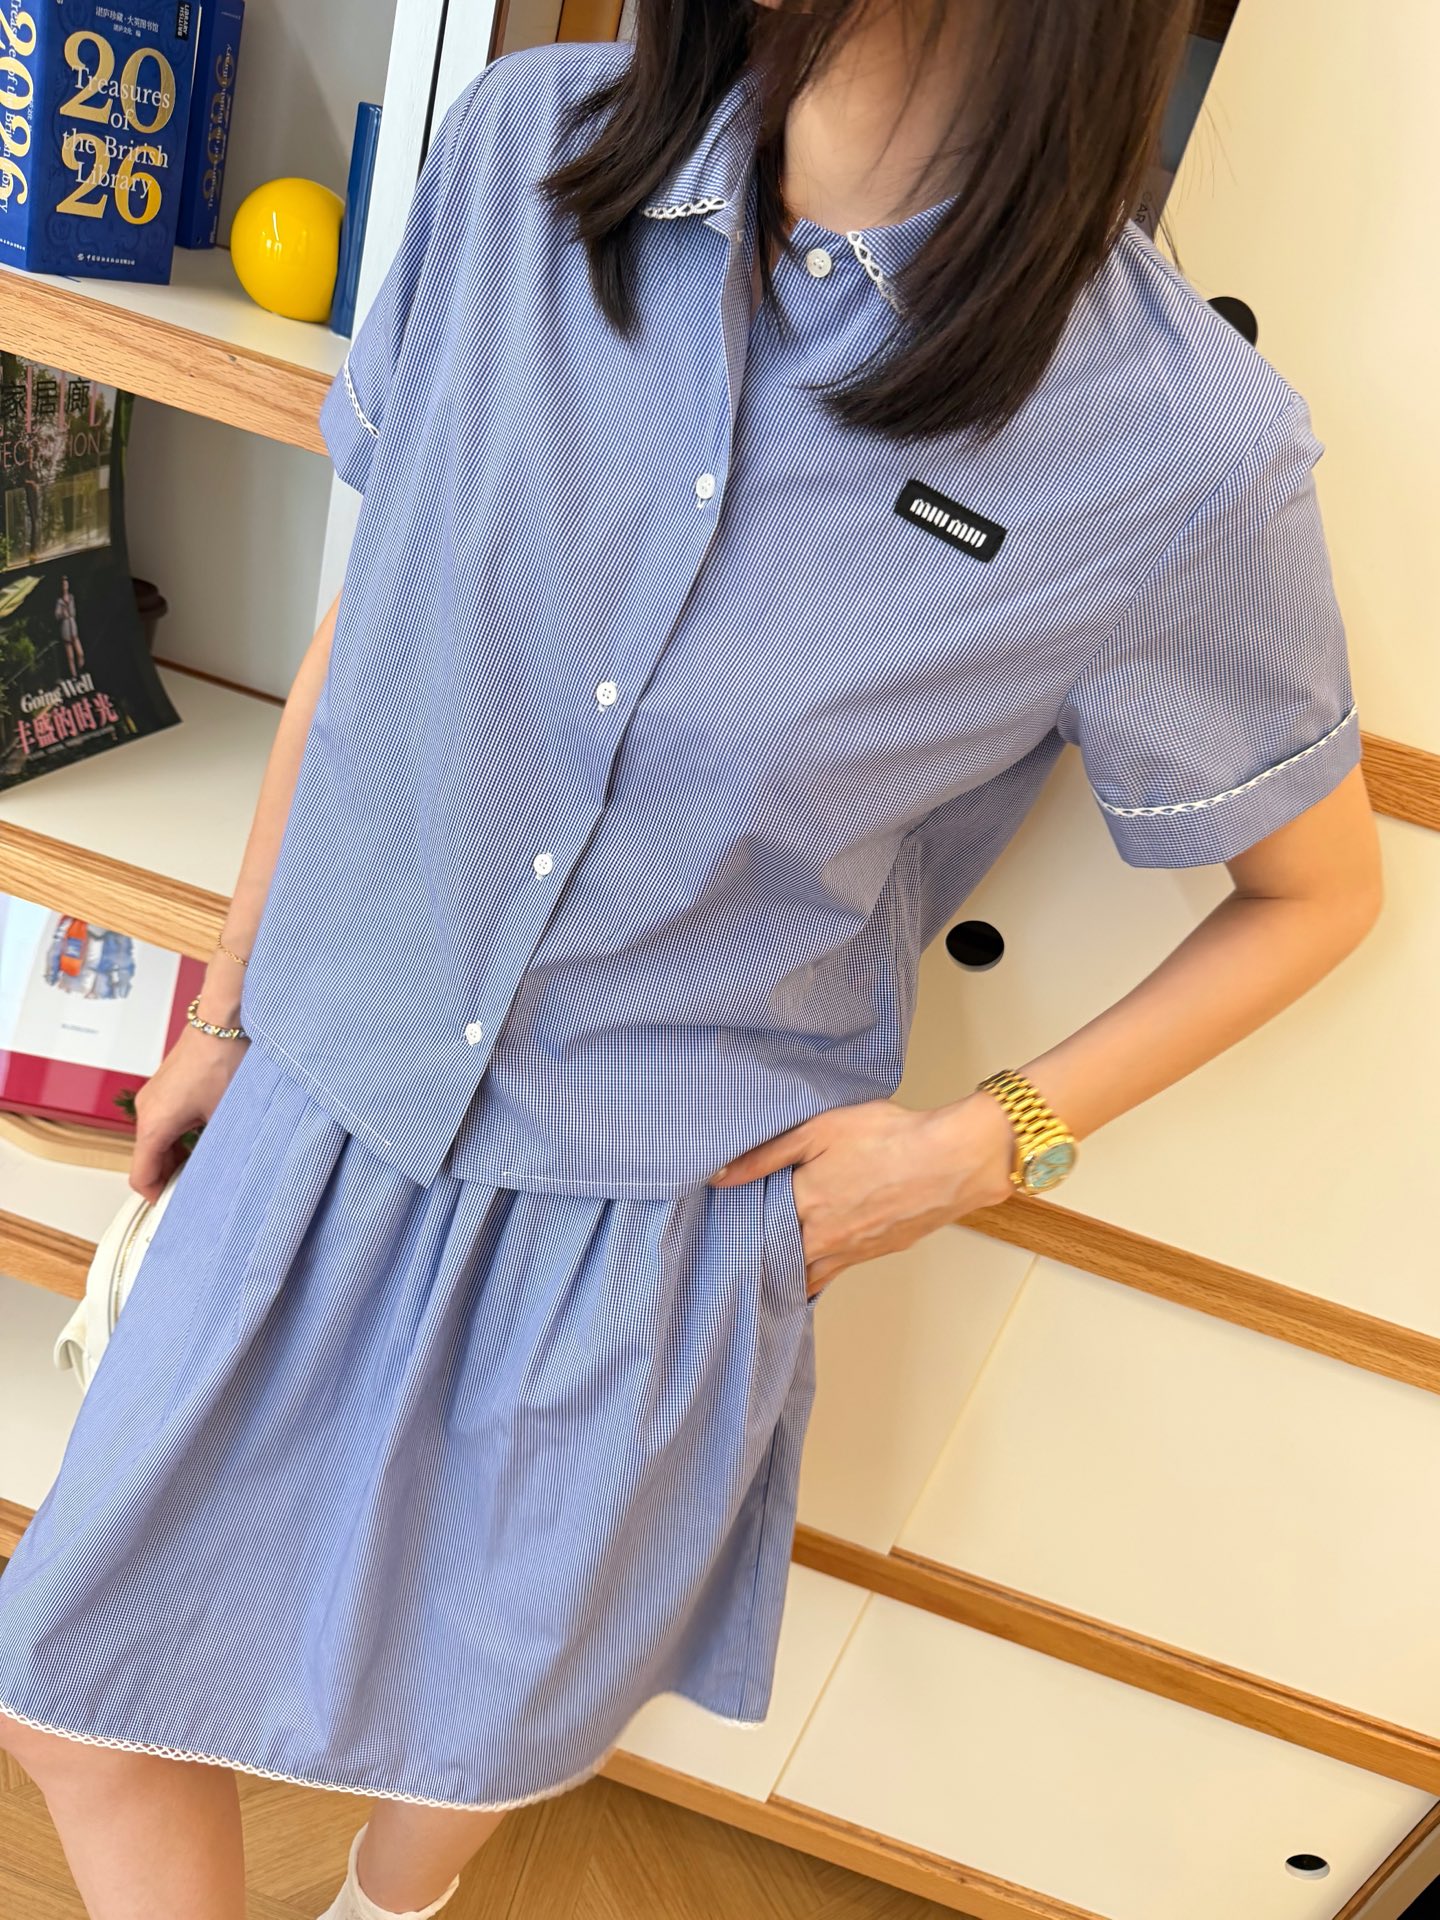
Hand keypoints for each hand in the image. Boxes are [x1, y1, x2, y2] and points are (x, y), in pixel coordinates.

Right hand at [129, 1021, 248, 1203]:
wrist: (224, 1020)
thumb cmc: (224, 1058)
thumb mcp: (226, 1115)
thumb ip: (218, 1149)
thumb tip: (224, 1174)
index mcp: (155, 1123)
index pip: (141, 1175)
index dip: (156, 1196)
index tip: (174, 1207)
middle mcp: (147, 1109)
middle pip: (149, 1159)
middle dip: (171, 1177)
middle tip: (199, 1188)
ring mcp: (154, 1096)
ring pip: (158, 1140)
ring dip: (178, 1156)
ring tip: (209, 1162)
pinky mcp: (165, 1087)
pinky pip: (165, 1122)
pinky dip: (180, 1136)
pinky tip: (208, 1137)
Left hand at [707, 1094, 1016, 1300]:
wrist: (952, 1160)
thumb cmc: (890, 1138)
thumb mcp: (820, 1130)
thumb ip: (766, 1155)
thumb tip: (720, 1176)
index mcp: (803, 1204)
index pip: (752, 1228)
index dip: (731, 1230)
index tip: (712, 1232)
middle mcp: (822, 1236)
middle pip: (774, 1258)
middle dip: (751, 1258)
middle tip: (726, 1258)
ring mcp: (849, 1251)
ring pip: (802, 1275)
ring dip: (780, 1274)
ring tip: (755, 1272)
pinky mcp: (873, 1253)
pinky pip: (831, 1275)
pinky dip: (811, 1279)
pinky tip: (801, 1277)